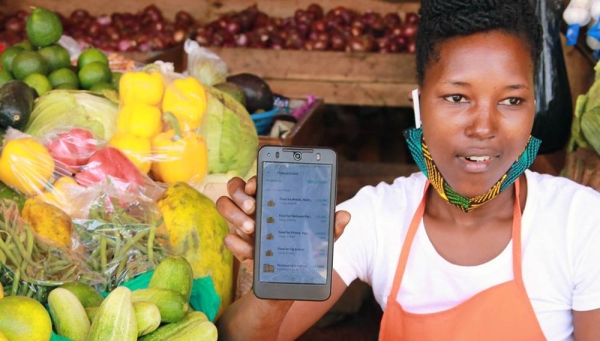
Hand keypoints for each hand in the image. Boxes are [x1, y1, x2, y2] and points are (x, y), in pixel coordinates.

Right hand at [216, 176, 351, 263]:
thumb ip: (331, 227)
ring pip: (224, 205)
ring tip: (251, 229)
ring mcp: (242, 224)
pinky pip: (229, 239)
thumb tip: (345, 216)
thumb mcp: (321, 239)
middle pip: (235, 187)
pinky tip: (249, 251)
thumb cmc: (305, 249)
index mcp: (273, 198)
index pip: (258, 179)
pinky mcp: (239, 245)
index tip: (258, 184)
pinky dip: (237, 245)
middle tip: (254, 207)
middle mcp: (254, 207)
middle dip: (240, 193)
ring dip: (233, 214)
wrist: (291, 279)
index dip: (255, 177)